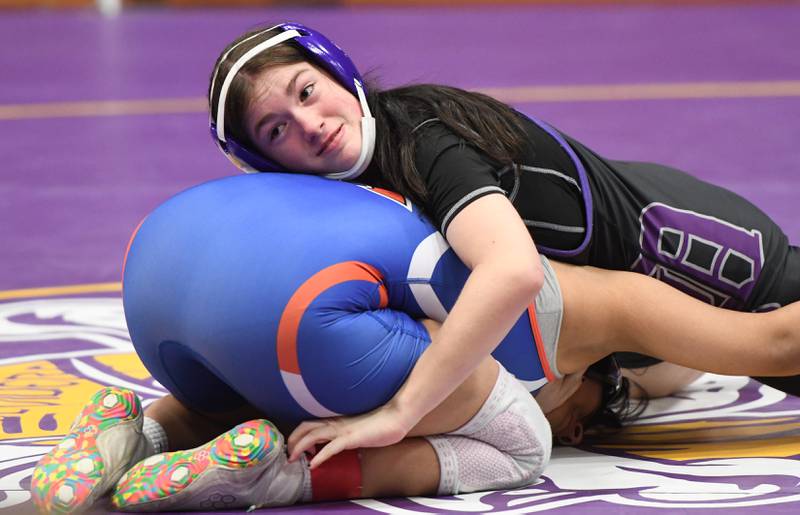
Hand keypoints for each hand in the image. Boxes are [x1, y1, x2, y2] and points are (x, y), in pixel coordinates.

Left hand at [287, 404, 413, 468]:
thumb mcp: (359, 429)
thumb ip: (346, 433)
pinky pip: (332, 447)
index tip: (293, 447)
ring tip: (292, 459)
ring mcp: (344, 429)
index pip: (311, 424)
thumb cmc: (382, 422)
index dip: (298, 434)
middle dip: (292, 440)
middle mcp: (337, 423)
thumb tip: (336, 443)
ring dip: (299, 447)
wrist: (397, 416)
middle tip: (287, 453)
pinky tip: (313, 464)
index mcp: (338, 420)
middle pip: (306, 427)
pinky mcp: (352, 437)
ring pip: (313, 435)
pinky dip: (320, 456)